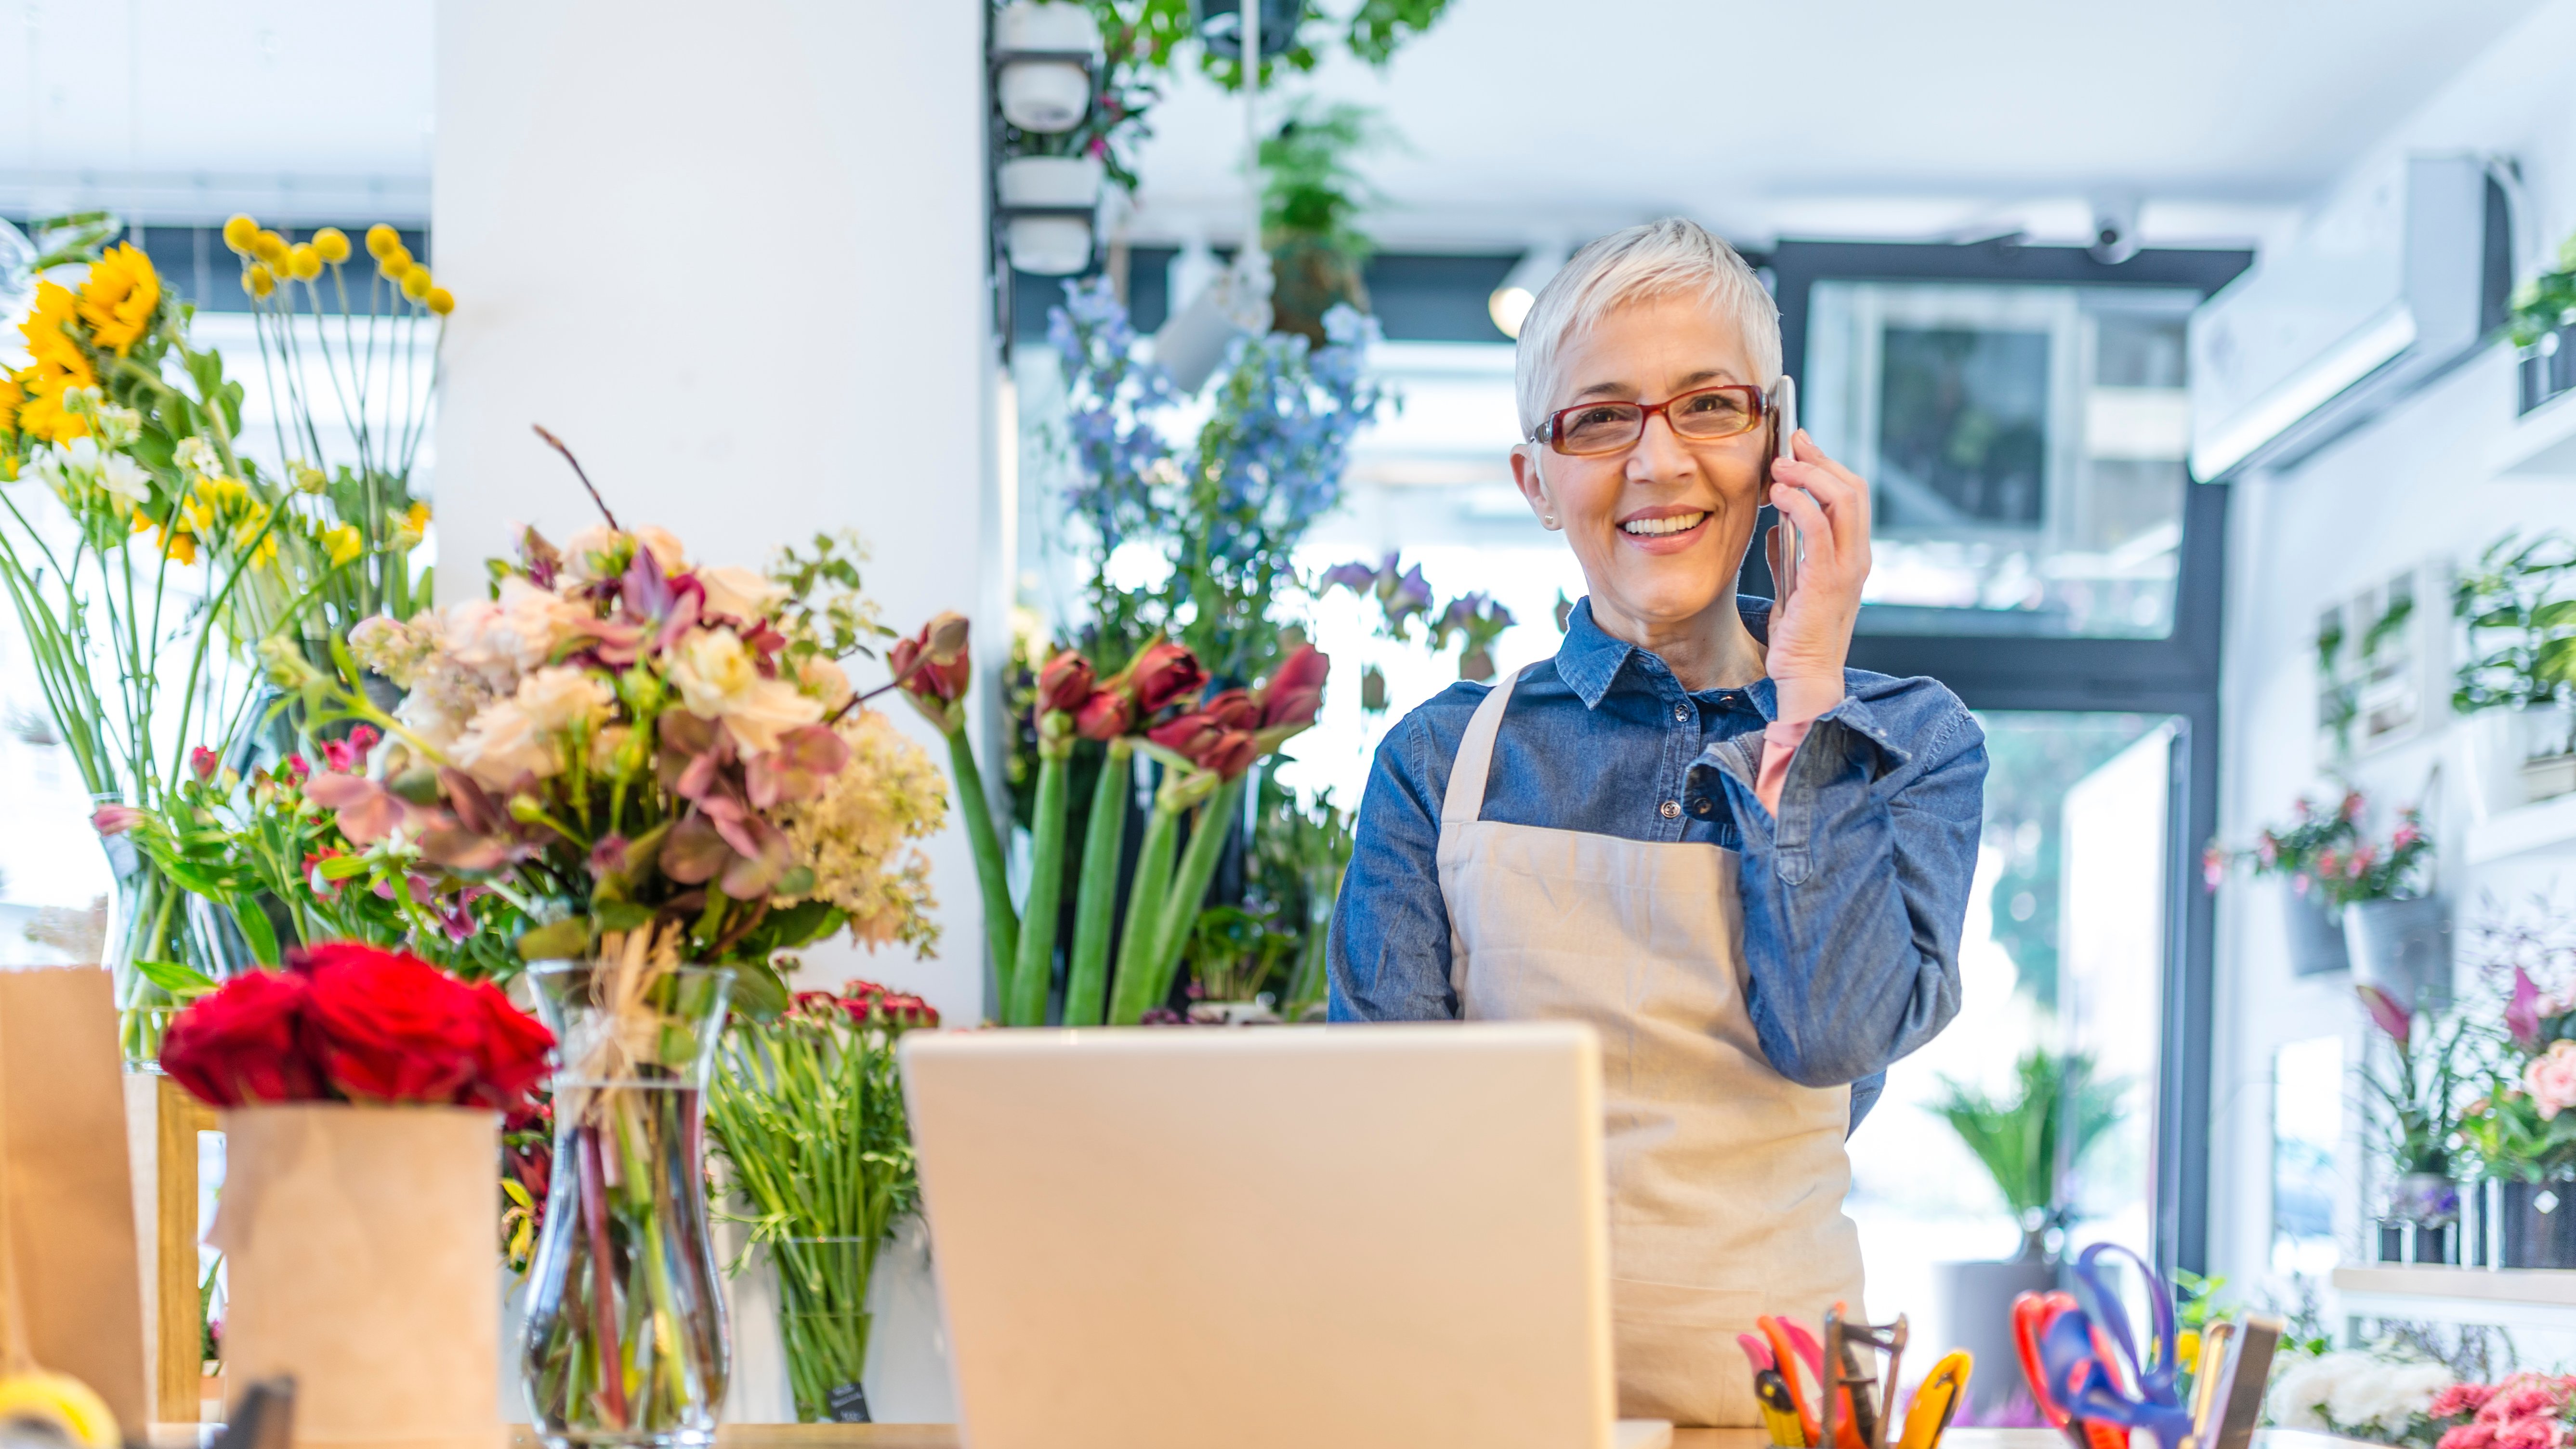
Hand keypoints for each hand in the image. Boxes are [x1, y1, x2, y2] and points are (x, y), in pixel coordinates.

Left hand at [1762, 430, 1870, 721]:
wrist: (1803, 677)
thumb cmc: (1798, 637)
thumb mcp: (1793, 586)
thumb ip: (1790, 555)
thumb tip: (1777, 526)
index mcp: (1853, 556)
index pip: (1851, 496)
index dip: (1827, 465)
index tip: (1799, 446)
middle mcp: (1858, 557)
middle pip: (1852, 489)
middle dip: (1820, 460)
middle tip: (1789, 444)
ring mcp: (1847, 569)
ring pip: (1842, 501)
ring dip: (1808, 476)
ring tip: (1778, 467)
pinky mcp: (1827, 581)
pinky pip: (1819, 529)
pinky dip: (1799, 504)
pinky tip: (1777, 496)